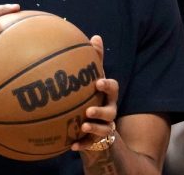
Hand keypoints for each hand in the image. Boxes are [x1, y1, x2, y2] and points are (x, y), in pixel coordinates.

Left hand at [71, 35, 118, 151]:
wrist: (99, 133)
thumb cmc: (93, 100)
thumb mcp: (92, 82)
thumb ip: (94, 62)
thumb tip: (96, 36)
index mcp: (107, 96)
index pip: (112, 88)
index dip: (107, 85)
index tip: (97, 82)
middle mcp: (109, 111)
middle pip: (111, 110)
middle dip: (101, 110)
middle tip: (89, 109)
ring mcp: (104, 127)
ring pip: (104, 128)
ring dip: (94, 127)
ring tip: (83, 125)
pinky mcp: (97, 142)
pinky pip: (90, 145)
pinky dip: (82, 145)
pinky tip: (71, 146)